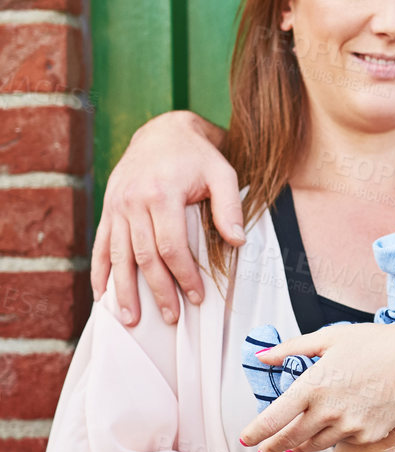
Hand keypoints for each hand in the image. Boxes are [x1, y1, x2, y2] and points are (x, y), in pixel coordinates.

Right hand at [92, 111, 240, 324]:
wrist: (163, 132)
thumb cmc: (198, 156)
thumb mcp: (222, 173)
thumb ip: (229, 207)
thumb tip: (237, 242)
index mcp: (162, 193)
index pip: (171, 247)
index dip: (184, 276)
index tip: (197, 297)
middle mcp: (134, 201)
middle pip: (144, 257)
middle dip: (158, 291)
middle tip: (171, 317)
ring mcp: (116, 206)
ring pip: (119, 256)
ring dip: (124, 291)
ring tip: (132, 320)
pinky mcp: (108, 209)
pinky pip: (101, 245)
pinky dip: (100, 272)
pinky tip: (102, 295)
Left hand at [239, 317, 394, 451]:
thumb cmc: (375, 343)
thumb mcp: (330, 338)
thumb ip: (292, 349)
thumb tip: (263, 356)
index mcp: (314, 385)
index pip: (274, 417)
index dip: (256, 432)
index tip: (246, 438)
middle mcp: (328, 411)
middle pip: (291, 438)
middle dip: (274, 445)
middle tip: (263, 450)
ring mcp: (350, 427)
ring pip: (316, 444)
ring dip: (301, 445)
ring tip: (291, 445)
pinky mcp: (369, 436)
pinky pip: (344, 441)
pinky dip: (334, 437)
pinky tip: (331, 432)